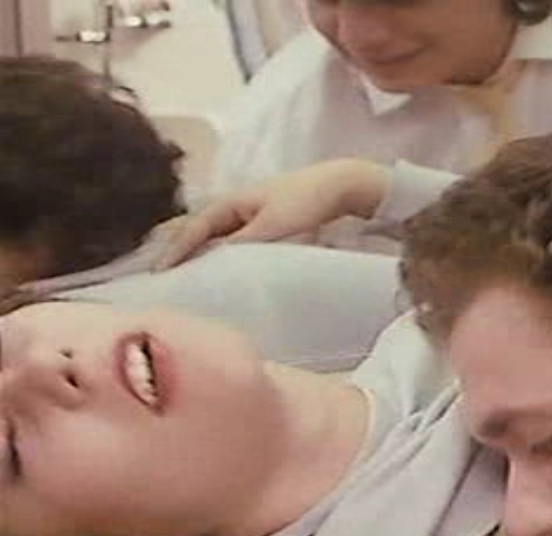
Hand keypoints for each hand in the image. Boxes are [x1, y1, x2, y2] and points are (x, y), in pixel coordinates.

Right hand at [154, 158, 390, 268]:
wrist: (341, 186)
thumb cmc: (306, 201)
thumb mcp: (272, 226)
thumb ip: (242, 243)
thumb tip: (212, 260)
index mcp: (230, 202)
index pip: (193, 229)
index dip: (174, 252)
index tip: (157, 274)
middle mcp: (233, 207)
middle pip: (197, 231)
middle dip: (176, 251)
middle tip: (158, 278)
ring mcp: (247, 215)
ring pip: (213, 238)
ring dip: (198, 256)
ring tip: (180, 280)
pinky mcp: (262, 225)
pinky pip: (231, 242)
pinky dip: (219, 255)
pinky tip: (217, 272)